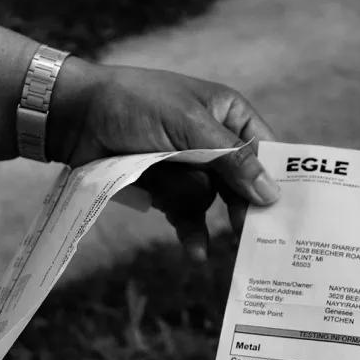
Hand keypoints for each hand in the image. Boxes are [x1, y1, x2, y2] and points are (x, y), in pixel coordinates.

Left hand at [49, 61, 280, 258]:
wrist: (75, 116)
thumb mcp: (189, 126)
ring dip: (194, 207)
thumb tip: (272, 194)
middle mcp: (215, 142)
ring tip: (181, 213)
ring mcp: (191, 168)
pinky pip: (189, 217)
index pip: (266, 151)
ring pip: (211, 202)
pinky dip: (191, 233)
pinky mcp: (168, 190)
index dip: (276, 181)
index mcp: (229, 115)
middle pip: (243, 185)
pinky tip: (196, 254)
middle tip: (252, 239)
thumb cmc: (135, 104)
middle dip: (240, 208)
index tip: (285, 214)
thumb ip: (232, 161)